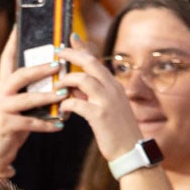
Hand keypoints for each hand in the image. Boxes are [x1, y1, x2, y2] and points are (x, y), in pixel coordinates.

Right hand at [0, 30, 67, 176]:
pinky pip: (30, 123)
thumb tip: (54, 78)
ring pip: (26, 99)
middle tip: (58, 65)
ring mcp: (2, 110)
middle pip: (19, 75)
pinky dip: (47, 124)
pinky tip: (60, 124)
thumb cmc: (12, 127)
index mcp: (3, 85)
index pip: (7, 59)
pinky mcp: (7, 127)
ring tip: (63, 93)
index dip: (13, 43)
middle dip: (40, 69)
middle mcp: (0, 94)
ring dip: (47, 96)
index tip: (19, 28)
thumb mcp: (19, 106)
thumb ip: (30, 92)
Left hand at [54, 35, 141, 162]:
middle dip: (72, 54)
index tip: (72, 38)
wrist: (131, 151)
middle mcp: (113, 89)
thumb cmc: (117, 132)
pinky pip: (77, 103)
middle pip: (90, 62)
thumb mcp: (106, 108)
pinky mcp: (100, 115)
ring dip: (67, 81)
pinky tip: (63, 109)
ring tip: (58, 87)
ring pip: (83, 79)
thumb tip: (73, 87)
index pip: (97, 60)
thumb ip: (91, 96)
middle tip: (58, 52)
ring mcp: (107, 101)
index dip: (83, 48)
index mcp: (114, 86)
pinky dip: (66, 104)